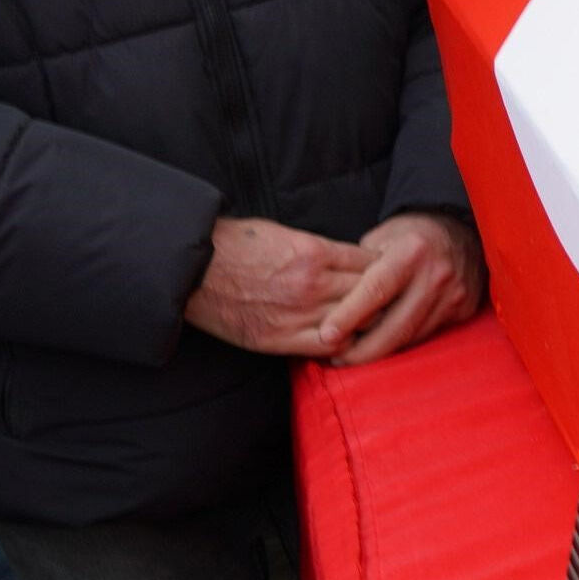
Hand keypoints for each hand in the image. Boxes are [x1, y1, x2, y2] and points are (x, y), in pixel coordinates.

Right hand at [185, 217, 374, 356]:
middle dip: (383, 296)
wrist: (190, 269)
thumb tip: (352, 261)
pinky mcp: (280, 338)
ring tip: (369, 321)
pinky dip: (342, 343)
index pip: (371, 264)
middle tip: (388, 301)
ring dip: (366, 321)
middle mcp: (312, 284)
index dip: (383, 270)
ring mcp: (297, 313)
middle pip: (371, 294)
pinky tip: (342, 338)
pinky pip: (330, 346)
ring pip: (357, 321)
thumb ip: (320, 250)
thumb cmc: (234, 244)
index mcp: (314, 252)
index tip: (385, 275)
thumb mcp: (283, 233)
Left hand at [320, 212, 487, 364]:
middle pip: (396, 325)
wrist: (463, 232)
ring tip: (354, 357)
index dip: (349, 316)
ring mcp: (453, 295)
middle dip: (363, 349)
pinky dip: (403, 343)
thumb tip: (331, 302)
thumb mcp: (381, 238)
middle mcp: (436, 275)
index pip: (376, 290)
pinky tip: (384, 345)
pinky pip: (427, 335)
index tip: (326, 335)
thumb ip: (360, 269)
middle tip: (337, 359)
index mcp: (411, 252)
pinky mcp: (462, 310)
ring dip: (381, 351)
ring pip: (412, 336)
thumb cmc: (411, 235)